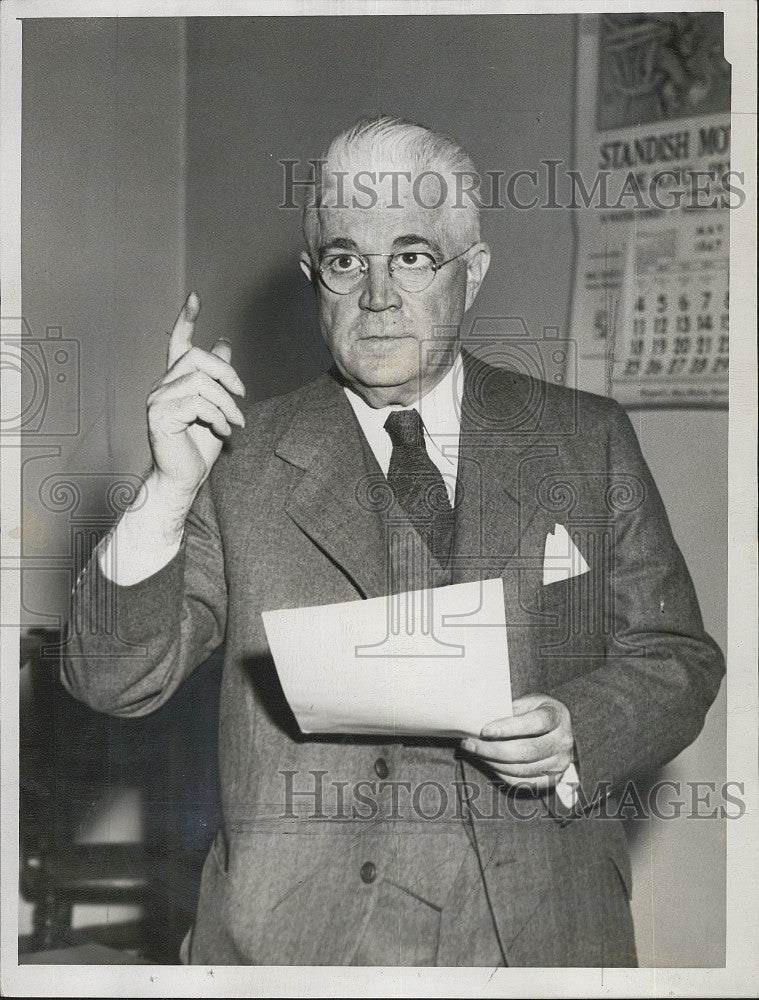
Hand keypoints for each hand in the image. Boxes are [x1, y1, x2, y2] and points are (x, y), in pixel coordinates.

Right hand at [146, 292, 245, 501]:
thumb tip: (224, 343)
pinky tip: (224, 432)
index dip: (186, 320)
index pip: (177, 343)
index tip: (195, 297)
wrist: (183, 478)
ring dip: (226, 403)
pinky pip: (197, 404)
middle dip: (226, 374)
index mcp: (174, 381)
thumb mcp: (216, 407)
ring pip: (201, 383)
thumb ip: (218, 378)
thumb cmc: (198, 446)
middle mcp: (161, 386)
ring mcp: (157, 401)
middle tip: (242, 396)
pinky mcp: (160, 417)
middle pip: (197, 359)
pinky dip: (217, 417)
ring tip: (235, 423)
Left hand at [461, 694, 574, 792]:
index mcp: (557, 716)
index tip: (484, 730)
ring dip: (492, 762)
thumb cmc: (534, 711)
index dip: (509, 728)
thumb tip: (479, 719)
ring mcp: (560, 763)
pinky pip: (522, 782)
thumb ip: (509, 710)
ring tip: (474, 752)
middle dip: (492, 749)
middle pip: (526, 751)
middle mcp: (563, 741)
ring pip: (521, 769)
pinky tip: (487, 762)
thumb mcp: (526, 702)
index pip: (535, 723)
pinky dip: (500, 773)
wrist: (555, 730)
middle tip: (470, 743)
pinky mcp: (552, 779)